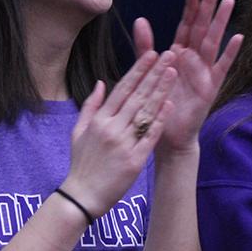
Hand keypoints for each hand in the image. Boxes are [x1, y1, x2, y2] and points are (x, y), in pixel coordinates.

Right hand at [62, 51, 176, 216]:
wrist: (82, 197)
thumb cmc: (81, 164)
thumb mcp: (78, 132)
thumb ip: (90, 106)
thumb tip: (100, 83)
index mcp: (99, 120)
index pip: (122, 88)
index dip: (138, 70)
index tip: (151, 54)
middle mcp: (111, 128)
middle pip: (137, 96)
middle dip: (154, 73)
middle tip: (169, 55)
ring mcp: (123, 143)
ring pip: (145, 112)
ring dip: (161, 90)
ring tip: (173, 73)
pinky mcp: (134, 160)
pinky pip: (150, 136)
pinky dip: (160, 120)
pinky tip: (170, 104)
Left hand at [133, 0, 243, 150]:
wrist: (167, 134)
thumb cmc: (158, 104)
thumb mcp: (147, 72)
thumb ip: (145, 47)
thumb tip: (141, 20)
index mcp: (179, 53)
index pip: (187, 24)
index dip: (191, 6)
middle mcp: (194, 59)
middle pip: (203, 26)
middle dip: (210, 4)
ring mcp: (204, 72)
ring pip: (213, 41)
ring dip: (221, 21)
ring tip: (229, 1)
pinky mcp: (210, 86)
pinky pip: (222, 67)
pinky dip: (230, 52)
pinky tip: (238, 37)